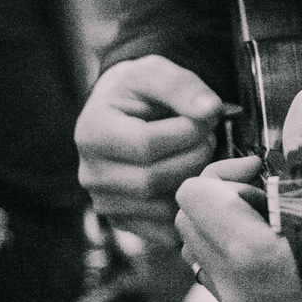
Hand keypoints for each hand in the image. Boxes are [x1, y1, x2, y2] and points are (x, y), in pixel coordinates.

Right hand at [76, 56, 222, 249]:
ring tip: (201, 156)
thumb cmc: (139, 90)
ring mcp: (104, 202)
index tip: (208, 118)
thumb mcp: (155, 72)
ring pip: (160, 208)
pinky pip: (163, 229)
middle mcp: (90, 173)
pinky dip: (187, 209)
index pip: (145, 144)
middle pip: (152, 180)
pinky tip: (194, 181)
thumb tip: (210, 110)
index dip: (187, 132)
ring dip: (193, 183)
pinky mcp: (123, 222)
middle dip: (194, 157)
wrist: (123, 111)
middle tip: (210, 138)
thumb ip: (181, 86)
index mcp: (92, 132)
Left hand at [174, 157, 301, 301]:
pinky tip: (273, 243)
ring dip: (222, 223)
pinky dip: (230, 249)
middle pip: (186, 218)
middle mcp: (233, 284)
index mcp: (250, 253)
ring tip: (271, 218)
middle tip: (268, 193)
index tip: (262, 173)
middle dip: (220, 196)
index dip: (224, 173)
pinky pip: (212, 271)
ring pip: (195, 246)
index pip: (192, 195)